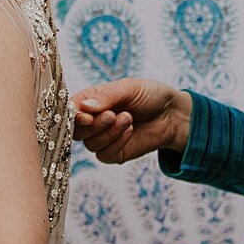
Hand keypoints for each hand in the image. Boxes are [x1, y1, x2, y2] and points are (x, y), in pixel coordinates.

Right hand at [71, 78, 191, 164]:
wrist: (172, 115)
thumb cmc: (150, 96)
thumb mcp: (128, 88)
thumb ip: (106, 96)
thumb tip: (84, 107)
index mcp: (92, 101)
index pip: (71, 110)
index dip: (74, 115)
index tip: (85, 116)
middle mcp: (94, 121)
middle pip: (77, 131)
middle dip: (93, 125)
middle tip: (111, 115)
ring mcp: (103, 139)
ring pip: (90, 144)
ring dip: (109, 132)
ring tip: (128, 118)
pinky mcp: (114, 154)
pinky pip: (104, 155)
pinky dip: (117, 142)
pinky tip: (130, 130)